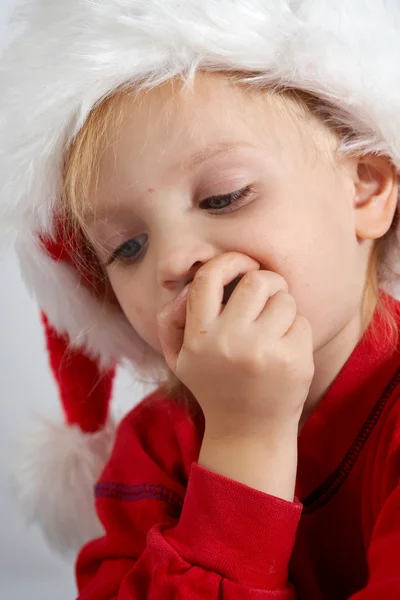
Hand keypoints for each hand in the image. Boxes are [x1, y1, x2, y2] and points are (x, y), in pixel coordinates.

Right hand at [157, 252, 313, 440]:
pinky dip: (296, 331)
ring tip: (274, 330)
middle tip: (269, 295)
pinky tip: (284, 352)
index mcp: (198, 337)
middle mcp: (229, 342)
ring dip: (282, 308)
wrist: (247, 433)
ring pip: (284, 299)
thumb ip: (171, 319)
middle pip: (256, 280)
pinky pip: (301, 322)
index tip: (243, 264)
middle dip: (267, 281)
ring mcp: (263, 352)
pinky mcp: (293, 360)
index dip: (228, 261)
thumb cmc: (214, 386)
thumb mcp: (179, 358)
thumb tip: (185, 284)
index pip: (208, 277)